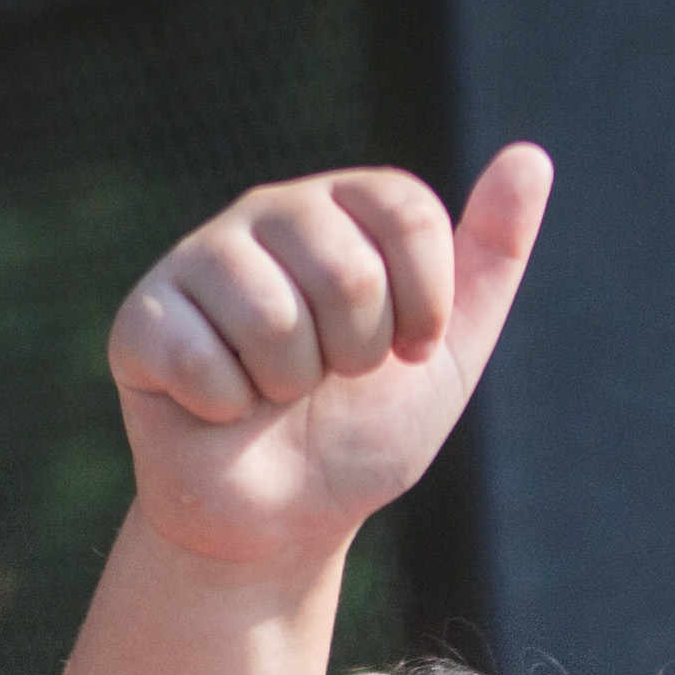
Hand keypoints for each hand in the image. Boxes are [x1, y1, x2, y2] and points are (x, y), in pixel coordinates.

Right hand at [107, 146, 552, 569]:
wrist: (288, 516)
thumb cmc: (363, 429)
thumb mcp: (448, 351)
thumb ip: (490, 259)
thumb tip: (532, 157)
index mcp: (342, 209)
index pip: (409, 212)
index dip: (424, 302)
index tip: (410, 350)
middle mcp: (268, 215)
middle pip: (348, 268)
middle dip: (358, 355)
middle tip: (332, 379)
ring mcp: (198, 261)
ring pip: (273, 313)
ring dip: (292, 385)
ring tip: (276, 392)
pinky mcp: (143, 317)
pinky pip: (201, 356)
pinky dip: (226, 406)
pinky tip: (221, 407)